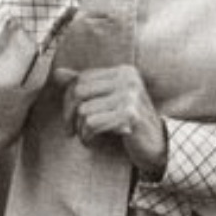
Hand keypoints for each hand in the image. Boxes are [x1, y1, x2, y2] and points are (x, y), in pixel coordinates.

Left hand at [52, 64, 167, 173]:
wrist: (157, 144)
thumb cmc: (129, 122)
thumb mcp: (108, 100)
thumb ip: (85, 85)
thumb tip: (57, 73)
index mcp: (122, 71)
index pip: (81, 79)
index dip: (68, 99)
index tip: (69, 118)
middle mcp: (127, 79)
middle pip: (79, 92)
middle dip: (69, 115)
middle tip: (71, 130)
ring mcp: (130, 96)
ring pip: (84, 110)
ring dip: (80, 129)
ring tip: (87, 136)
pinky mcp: (129, 114)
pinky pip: (92, 123)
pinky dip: (87, 136)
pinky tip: (92, 141)